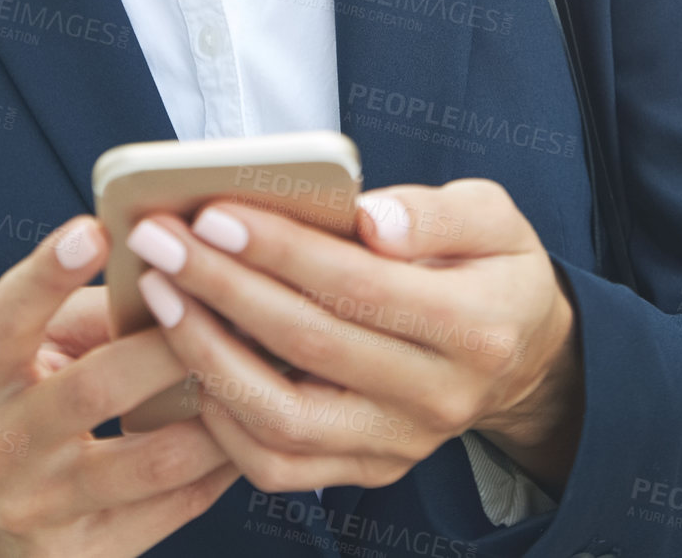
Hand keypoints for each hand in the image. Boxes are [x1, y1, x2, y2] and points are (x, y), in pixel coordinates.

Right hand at [0, 216, 239, 557]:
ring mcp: (42, 509)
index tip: (95, 230)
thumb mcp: (18, 352)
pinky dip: (221, 464)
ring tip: (261, 364)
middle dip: (169, 344)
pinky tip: (251, 425)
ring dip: (217, 409)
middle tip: (225, 302)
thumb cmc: (10, 402)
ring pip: (152, 460)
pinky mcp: (86, 556)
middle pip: (95, 389)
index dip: (49, 274)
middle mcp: (2, 445)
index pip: (8, 319)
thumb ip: (84, 312)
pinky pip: (175, 508)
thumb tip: (170, 273)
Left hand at [124, 178, 583, 498]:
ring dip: (207, 356)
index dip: (281, 250)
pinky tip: (189, 360)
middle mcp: (438, 397)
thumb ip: (434, 212)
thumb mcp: (492, 215)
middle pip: (308, 344)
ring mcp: (399, 444)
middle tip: (159, 241)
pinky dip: (223, 420)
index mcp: (474, 324)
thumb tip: (371, 220)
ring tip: (160, 296)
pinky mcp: (368, 470)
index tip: (213, 213)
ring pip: (283, 420)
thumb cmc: (491, 265)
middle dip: (221, 286)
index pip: (358, 286)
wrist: (522, 355)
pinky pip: (278, 466)